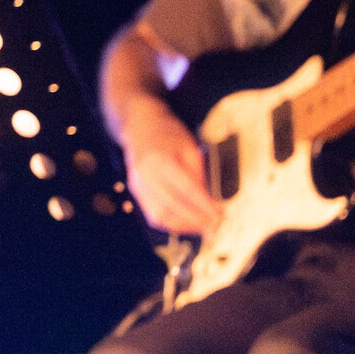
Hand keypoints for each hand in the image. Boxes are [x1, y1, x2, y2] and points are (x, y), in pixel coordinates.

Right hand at [117, 105, 222, 236]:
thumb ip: (199, 172)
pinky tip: (185, 223)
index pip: (187, 190)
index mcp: (161, 160)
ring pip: (161, 216)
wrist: (139, 126)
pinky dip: (171, 223)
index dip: (205, 207)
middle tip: (215, 226)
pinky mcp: (135, 191)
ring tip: (201, 227)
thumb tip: (210, 199)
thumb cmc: (166, 133)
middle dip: (196, 221)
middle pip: (173, 207)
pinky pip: (152, 215)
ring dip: (184, 226)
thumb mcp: (189, 146)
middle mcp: (146, 175)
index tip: (219, 216)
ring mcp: (138, 185)